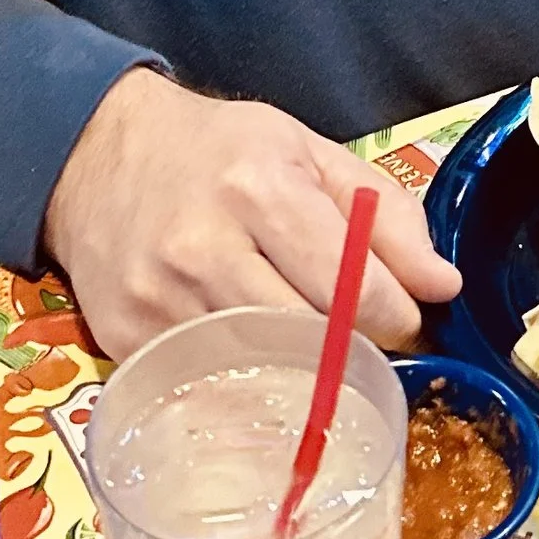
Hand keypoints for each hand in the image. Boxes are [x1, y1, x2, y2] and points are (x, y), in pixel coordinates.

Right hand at [44, 66, 460, 362]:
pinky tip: (256, 361)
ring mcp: (160, 302)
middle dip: (355, 347)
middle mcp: (204, 246)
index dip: (395, 313)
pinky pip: (210, 387)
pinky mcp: (128, 343)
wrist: (96, 153)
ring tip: (316, 350)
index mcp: (258, 187)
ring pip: (263, 370)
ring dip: (304, 371)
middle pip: (310, 335)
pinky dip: (246, 383)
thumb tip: (442, 284)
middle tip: (367, 341)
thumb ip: (384, 213)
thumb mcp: (306, 152)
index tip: (409, 319)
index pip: (350, 281)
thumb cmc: (217, 151)